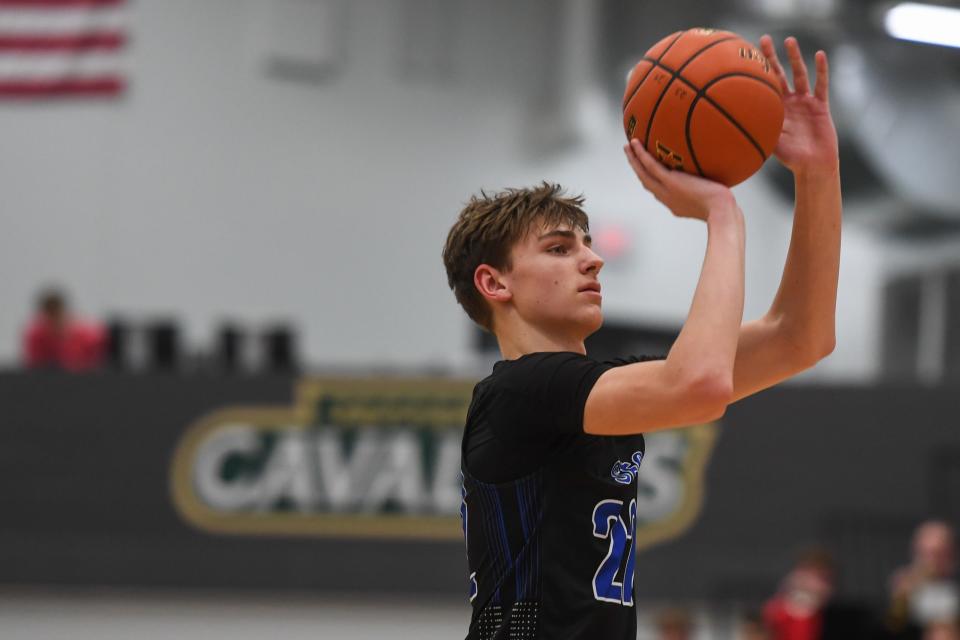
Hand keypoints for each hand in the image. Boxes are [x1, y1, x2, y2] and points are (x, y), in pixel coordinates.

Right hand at [624, 138, 736, 221]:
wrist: (721, 211)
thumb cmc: (725, 207)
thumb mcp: (717, 196)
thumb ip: (713, 186)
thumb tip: (722, 171)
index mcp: (674, 202)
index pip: (658, 189)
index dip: (649, 178)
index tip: (646, 168)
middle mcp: (666, 197)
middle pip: (646, 181)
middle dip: (637, 167)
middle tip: (630, 154)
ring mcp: (666, 190)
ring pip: (643, 173)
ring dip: (633, 159)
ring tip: (627, 146)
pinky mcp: (670, 182)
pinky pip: (650, 166)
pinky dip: (640, 154)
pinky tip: (635, 142)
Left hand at [760, 35, 839, 176]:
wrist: (812, 166)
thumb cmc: (790, 159)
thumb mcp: (769, 143)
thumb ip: (757, 132)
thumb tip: (735, 127)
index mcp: (774, 110)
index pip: (762, 87)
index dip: (756, 73)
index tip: (746, 57)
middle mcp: (788, 103)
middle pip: (779, 74)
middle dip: (771, 57)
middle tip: (763, 40)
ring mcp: (805, 102)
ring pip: (800, 74)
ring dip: (795, 58)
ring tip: (789, 40)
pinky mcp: (821, 105)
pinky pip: (821, 84)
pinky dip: (821, 70)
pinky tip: (820, 54)